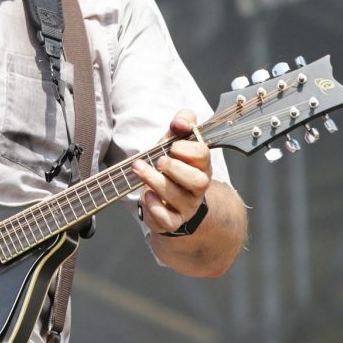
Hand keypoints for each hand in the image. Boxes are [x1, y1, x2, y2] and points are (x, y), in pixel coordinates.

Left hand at [131, 109, 210, 234]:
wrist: (167, 195)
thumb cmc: (172, 164)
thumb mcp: (175, 139)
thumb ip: (182, 122)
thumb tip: (180, 123)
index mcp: (201, 164)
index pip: (203, 155)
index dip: (187, 149)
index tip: (171, 146)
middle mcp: (198, 186)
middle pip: (198, 181)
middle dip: (174, 168)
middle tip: (158, 161)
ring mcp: (187, 206)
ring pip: (178, 198)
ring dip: (155, 181)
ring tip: (139, 169)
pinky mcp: (173, 220)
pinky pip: (169, 220)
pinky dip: (155, 208)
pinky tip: (147, 196)